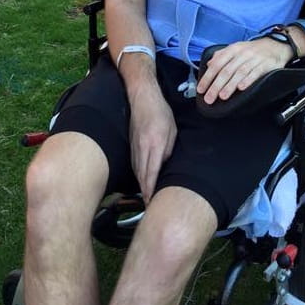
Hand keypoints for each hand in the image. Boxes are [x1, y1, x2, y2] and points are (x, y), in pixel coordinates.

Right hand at [128, 84, 176, 202]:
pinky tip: (141, 180)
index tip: (151, 201)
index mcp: (154, 144)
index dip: (150, 188)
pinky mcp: (132, 144)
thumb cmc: (161, 112)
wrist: (143, 98)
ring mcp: (135, 146)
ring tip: (146, 197)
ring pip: (137, 170)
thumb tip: (164, 164)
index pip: (152, 172)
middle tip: (149, 206)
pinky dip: (138, 174)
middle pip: (142, 175)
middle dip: (145, 192)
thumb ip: (168, 149)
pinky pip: (135, 163)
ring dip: (141, 185)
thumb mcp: (172, 130)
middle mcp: (142, 148)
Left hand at [197, 38, 291, 103]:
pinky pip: (255, 73)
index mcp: (233, 49)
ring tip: (222, 96)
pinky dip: (248, 80)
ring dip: (230, 85)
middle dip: (216, 85)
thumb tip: (208, 65)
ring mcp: (254, 59)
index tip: (201, 89)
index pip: (217, 63)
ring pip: (239, 73)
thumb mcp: (236, 48)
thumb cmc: (254, 50)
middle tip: (209, 98)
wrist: (277, 45)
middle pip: (226, 70)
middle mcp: (243, 53)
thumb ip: (221, 56)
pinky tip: (241, 88)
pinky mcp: (266, 65)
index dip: (208, 77)